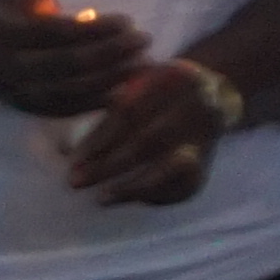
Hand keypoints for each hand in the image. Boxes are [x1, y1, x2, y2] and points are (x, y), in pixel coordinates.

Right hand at [0, 0, 148, 117]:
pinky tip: (125, 92)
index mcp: (6, 35)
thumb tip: (78, 10)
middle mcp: (12, 67)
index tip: (127, 21)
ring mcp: (21, 92)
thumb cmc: (2, 21)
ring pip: (70, 90)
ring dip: (111, 79)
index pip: (55, 32)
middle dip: (110, 52)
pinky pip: (67, 110)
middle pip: (66, 63)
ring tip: (143, 64)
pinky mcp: (32, 109)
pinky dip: (97, 103)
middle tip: (143, 40)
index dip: (94, 29)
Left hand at [62, 56, 232, 207]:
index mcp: (177, 80)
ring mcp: (208, 138)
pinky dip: (154, 196)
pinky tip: (126, 199)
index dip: (100, 138)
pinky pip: (184, 187)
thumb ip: (111, 113)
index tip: (73, 158)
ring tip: (101, 199)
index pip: (131, 114)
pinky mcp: (208, 165)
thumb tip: (65, 149)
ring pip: (173, 167)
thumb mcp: (139, 87)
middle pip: (150, 142)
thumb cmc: (159, 92)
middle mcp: (198, 108)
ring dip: (134, 187)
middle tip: (76, 182)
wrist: (214, 96)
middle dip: (110, 165)